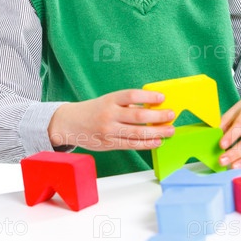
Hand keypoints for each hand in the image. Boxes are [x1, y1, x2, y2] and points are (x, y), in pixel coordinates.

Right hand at [47, 89, 175, 150]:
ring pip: (137, 133)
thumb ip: (127, 104)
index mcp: (109, 100)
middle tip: (171, 115)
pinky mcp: (109, 144)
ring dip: (156, 132)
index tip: (162, 98)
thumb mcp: (108, 101)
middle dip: (158, 116)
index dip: (148, 96)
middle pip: (138, 116)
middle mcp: (109, 115)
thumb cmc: (94, 110)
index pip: (131, 95)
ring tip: (169, 131)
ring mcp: (108, 131)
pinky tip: (157, 142)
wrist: (70, 123)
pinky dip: (146, 144)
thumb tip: (152, 107)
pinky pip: (131, 145)